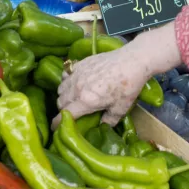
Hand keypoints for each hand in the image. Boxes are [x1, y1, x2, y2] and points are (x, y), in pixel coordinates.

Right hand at [54, 24, 180, 127]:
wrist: (132, 61)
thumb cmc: (128, 86)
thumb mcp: (121, 109)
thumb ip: (109, 120)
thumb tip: (101, 125)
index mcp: (86, 101)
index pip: (64, 114)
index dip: (58, 123)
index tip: (56, 128)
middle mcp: (77, 87)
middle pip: (60, 102)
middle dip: (63, 110)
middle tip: (72, 113)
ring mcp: (77, 74)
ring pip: (60, 88)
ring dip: (63, 96)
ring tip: (72, 99)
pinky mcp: (80, 64)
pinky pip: (65, 75)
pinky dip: (66, 81)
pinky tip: (74, 83)